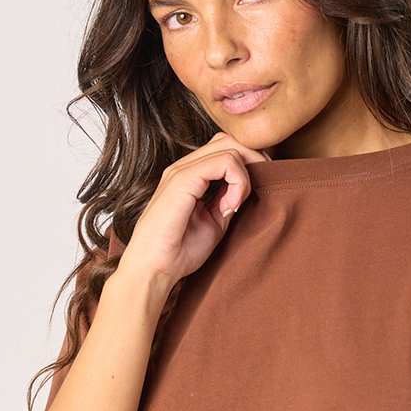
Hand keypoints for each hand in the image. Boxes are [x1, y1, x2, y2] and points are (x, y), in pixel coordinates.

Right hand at [120, 132, 268, 288]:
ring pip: (230, 147)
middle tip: (256, 191)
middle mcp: (184, 168)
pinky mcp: (183, 179)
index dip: (248, 164)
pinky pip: (225, 162)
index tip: (252, 194)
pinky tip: (230, 206)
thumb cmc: (179, 252)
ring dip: (245, 175)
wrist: (154, 269)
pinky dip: (238, 182)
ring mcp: (182, 170)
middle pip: (229, 141)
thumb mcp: (214, 221)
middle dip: (254, 160)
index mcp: (190, 176)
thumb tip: (245, 187)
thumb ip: (228, 199)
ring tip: (235, 205)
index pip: (225, 149)